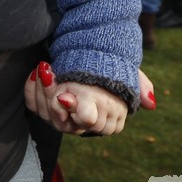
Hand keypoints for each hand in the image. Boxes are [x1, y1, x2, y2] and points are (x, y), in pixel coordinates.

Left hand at [24, 62, 151, 134]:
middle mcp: (81, 124)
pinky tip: (35, 73)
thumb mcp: (129, 73)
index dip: (77, 110)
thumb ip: (141, 86)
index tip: (66, 95)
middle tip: (50, 73)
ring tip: (44, 68)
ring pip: (45, 114)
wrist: (91, 57)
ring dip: (41, 90)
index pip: (86, 121)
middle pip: (62, 121)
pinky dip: (32, 89)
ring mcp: (61, 119)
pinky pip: (33, 106)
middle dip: (52, 95)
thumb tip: (150, 103)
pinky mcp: (43, 109)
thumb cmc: (111, 69)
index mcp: (103, 118)